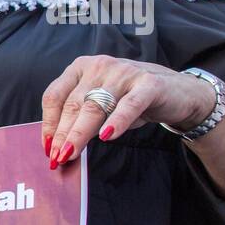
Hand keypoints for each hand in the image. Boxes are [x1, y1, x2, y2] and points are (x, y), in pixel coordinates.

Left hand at [42, 56, 218, 167]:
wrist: (177, 93)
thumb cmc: (129, 100)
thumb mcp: (100, 105)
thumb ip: (79, 118)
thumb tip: (57, 147)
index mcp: (80, 68)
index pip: (55, 96)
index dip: (49, 123)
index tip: (46, 147)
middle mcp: (99, 66)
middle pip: (74, 104)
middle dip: (63, 134)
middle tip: (58, 158)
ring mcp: (124, 72)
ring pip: (96, 106)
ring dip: (81, 133)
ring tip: (72, 153)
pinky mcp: (149, 83)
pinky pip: (129, 105)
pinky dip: (117, 121)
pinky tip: (107, 136)